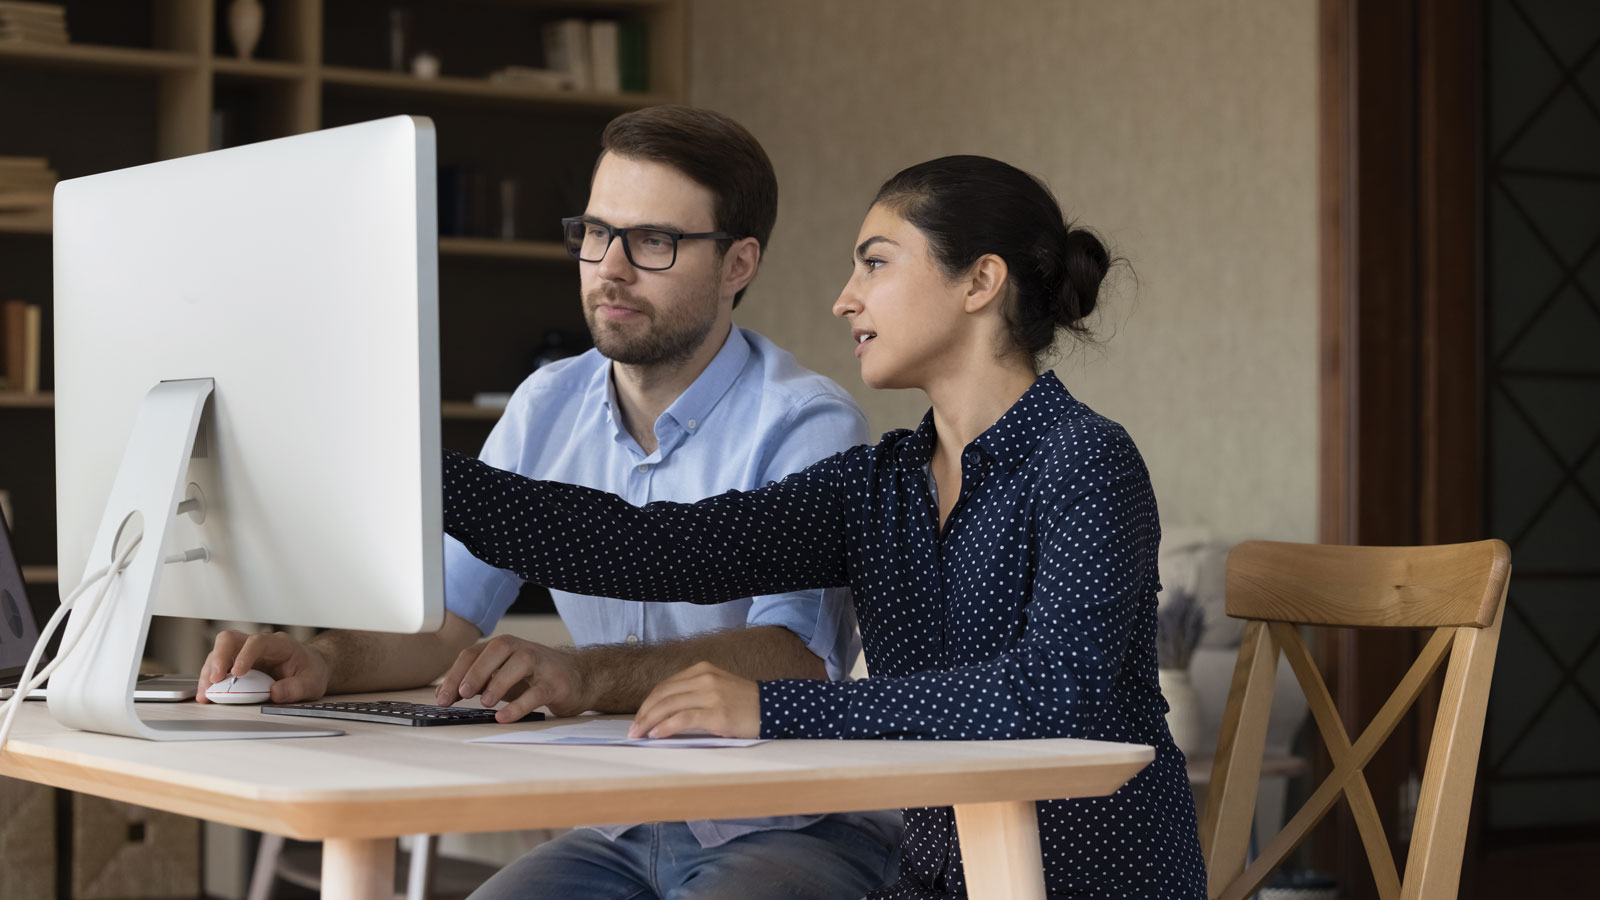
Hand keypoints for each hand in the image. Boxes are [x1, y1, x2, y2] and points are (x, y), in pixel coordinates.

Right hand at [196, 630, 329, 703]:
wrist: (310, 668)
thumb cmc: (310, 671)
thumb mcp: (312, 683)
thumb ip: (296, 688)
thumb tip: (274, 693)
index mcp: (279, 644)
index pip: (258, 642)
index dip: (245, 655)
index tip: (236, 673)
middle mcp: (258, 645)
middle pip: (230, 640)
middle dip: (218, 658)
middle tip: (214, 680)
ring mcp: (244, 653)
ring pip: (219, 653)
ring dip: (209, 672)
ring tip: (205, 694)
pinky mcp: (236, 665)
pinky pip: (217, 667)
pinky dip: (209, 681)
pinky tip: (206, 695)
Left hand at [438, 635, 588, 721]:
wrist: (580, 677)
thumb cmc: (534, 676)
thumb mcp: (503, 676)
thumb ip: (477, 681)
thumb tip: (445, 694)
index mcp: (504, 647)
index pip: (474, 653)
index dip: (456, 674)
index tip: (443, 697)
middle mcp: (522, 649)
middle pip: (496, 650)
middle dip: (475, 672)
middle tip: (462, 694)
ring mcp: (541, 664)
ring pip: (519, 664)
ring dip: (498, 682)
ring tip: (485, 703)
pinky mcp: (556, 683)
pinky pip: (537, 692)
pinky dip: (519, 705)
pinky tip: (504, 717)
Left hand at [628, 661, 759, 738]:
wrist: (774, 709)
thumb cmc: (744, 704)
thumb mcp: (717, 689)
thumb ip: (693, 694)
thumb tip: (663, 713)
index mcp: (702, 670)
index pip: (665, 686)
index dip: (648, 703)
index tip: (638, 719)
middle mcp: (705, 678)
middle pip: (663, 695)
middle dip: (644, 713)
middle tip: (633, 730)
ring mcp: (711, 694)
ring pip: (669, 705)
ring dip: (649, 721)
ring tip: (640, 735)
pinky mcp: (717, 713)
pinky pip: (683, 718)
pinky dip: (666, 726)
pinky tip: (656, 734)